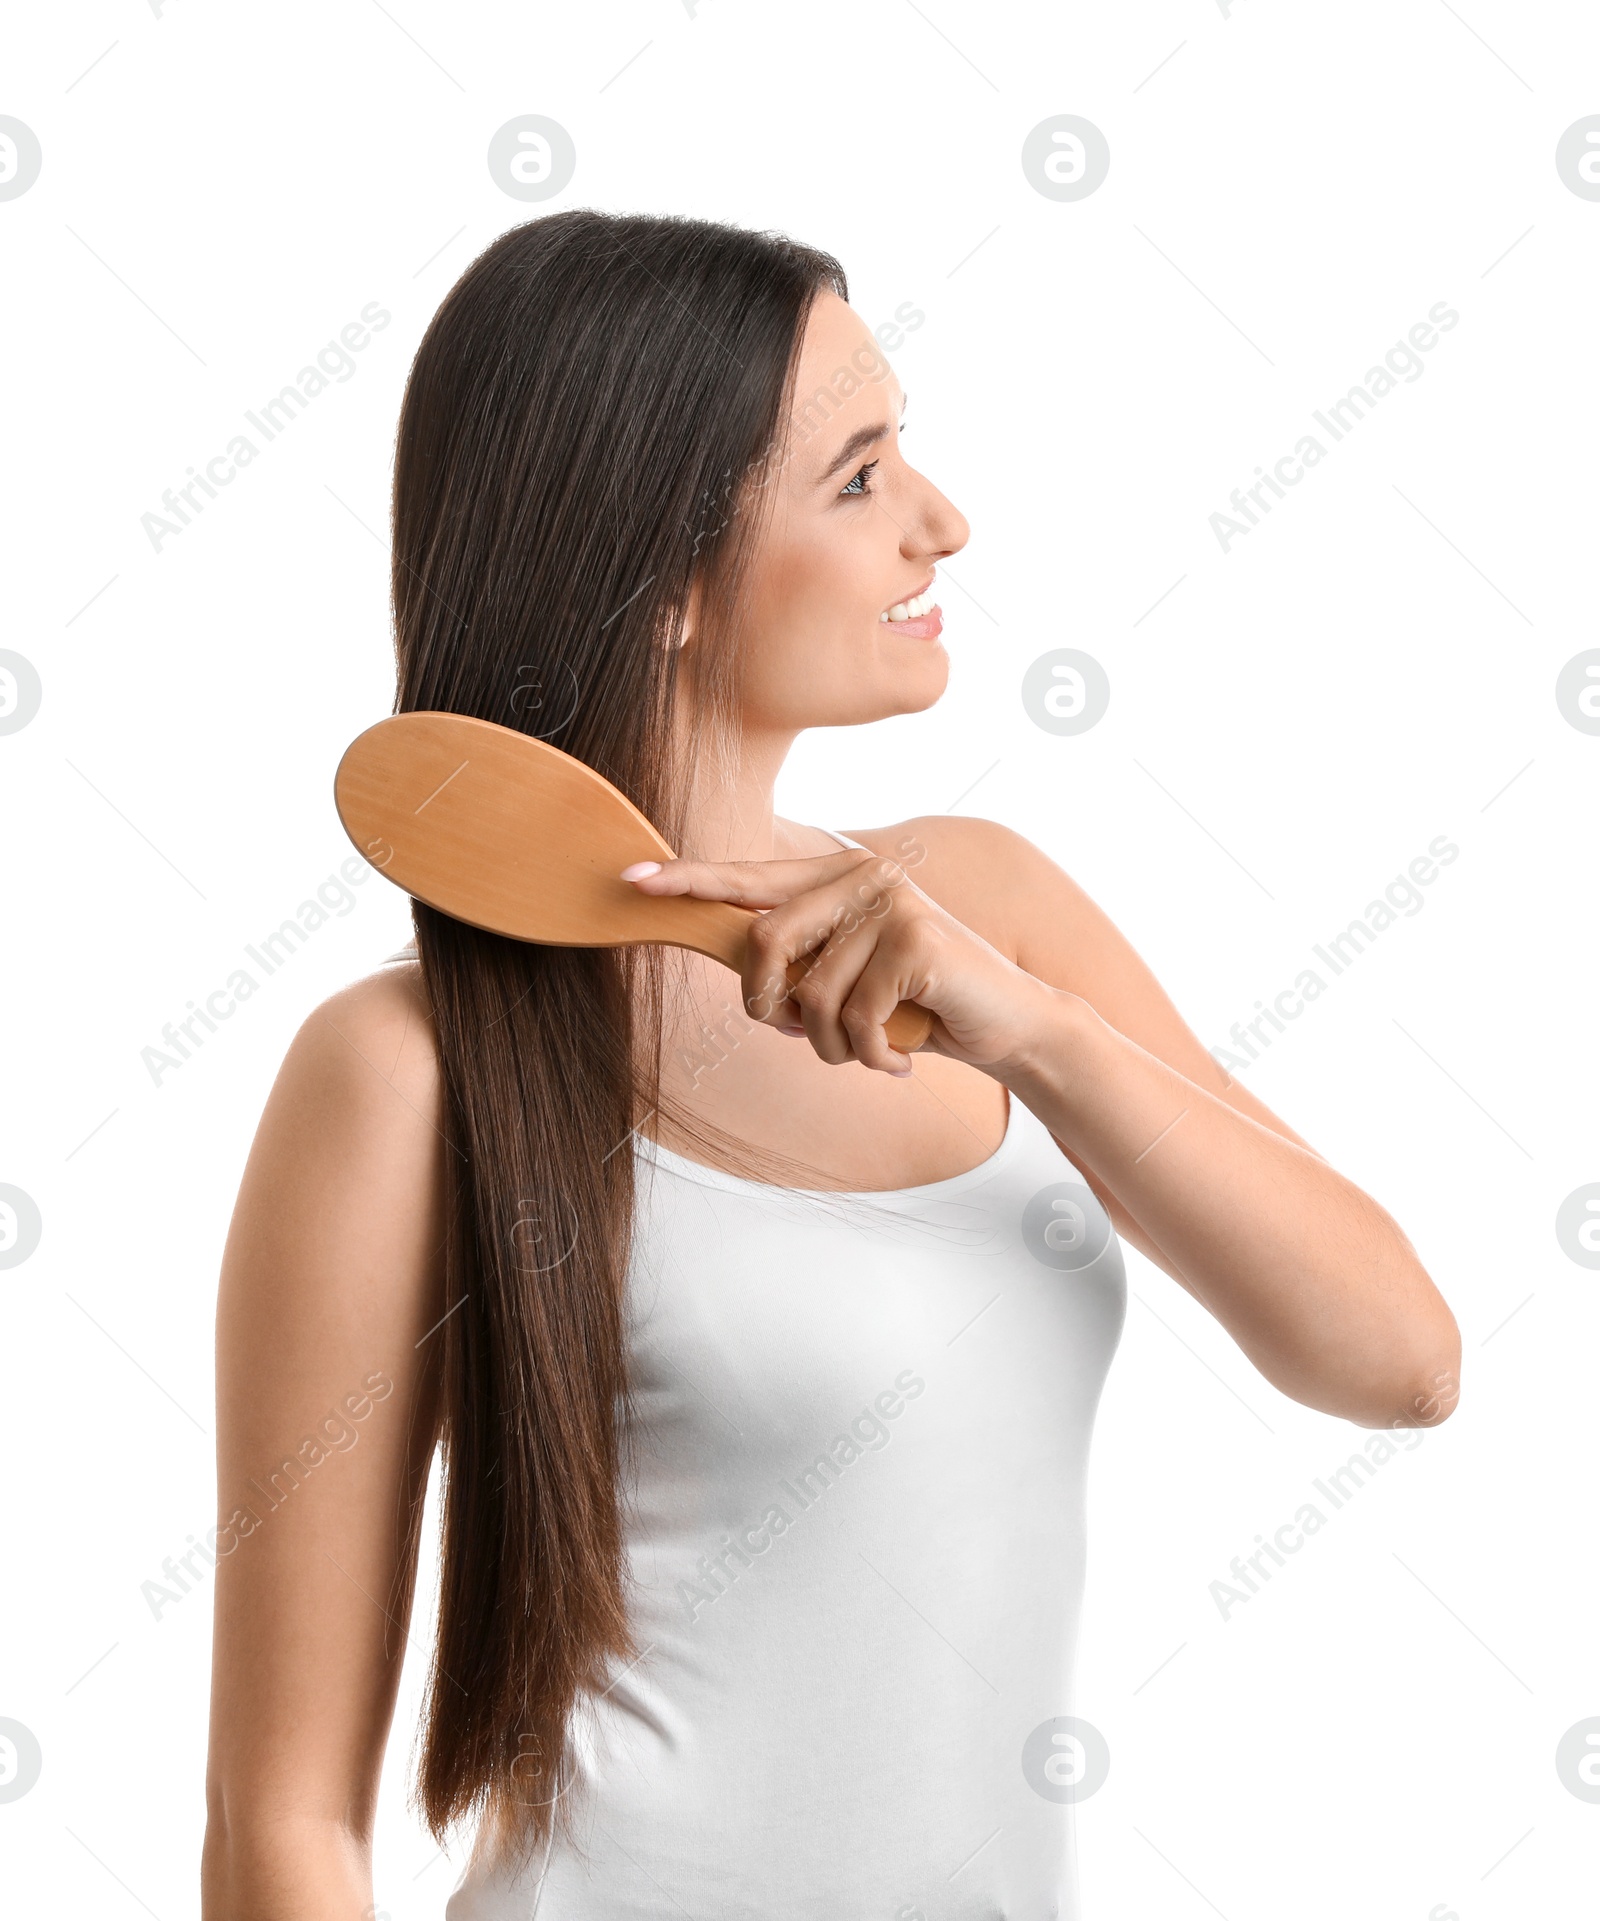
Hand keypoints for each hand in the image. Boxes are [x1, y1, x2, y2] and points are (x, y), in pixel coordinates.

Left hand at [620, 844, 1068, 1077]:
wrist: (1007, 1025)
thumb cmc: (917, 1006)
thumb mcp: (848, 982)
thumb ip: (798, 967)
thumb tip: (740, 979)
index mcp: (839, 877)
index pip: (750, 879)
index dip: (689, 882)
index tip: (633, 882)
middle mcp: (864, 876)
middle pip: (764, 942)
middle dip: (770, 1008)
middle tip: (798, 1034)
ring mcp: (894, 903)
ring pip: (810, 996)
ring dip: (832, 1046)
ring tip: (869, 1050)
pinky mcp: (917, 941)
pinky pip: (853, 1017)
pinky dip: (870, 1057)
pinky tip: (898, 1059)